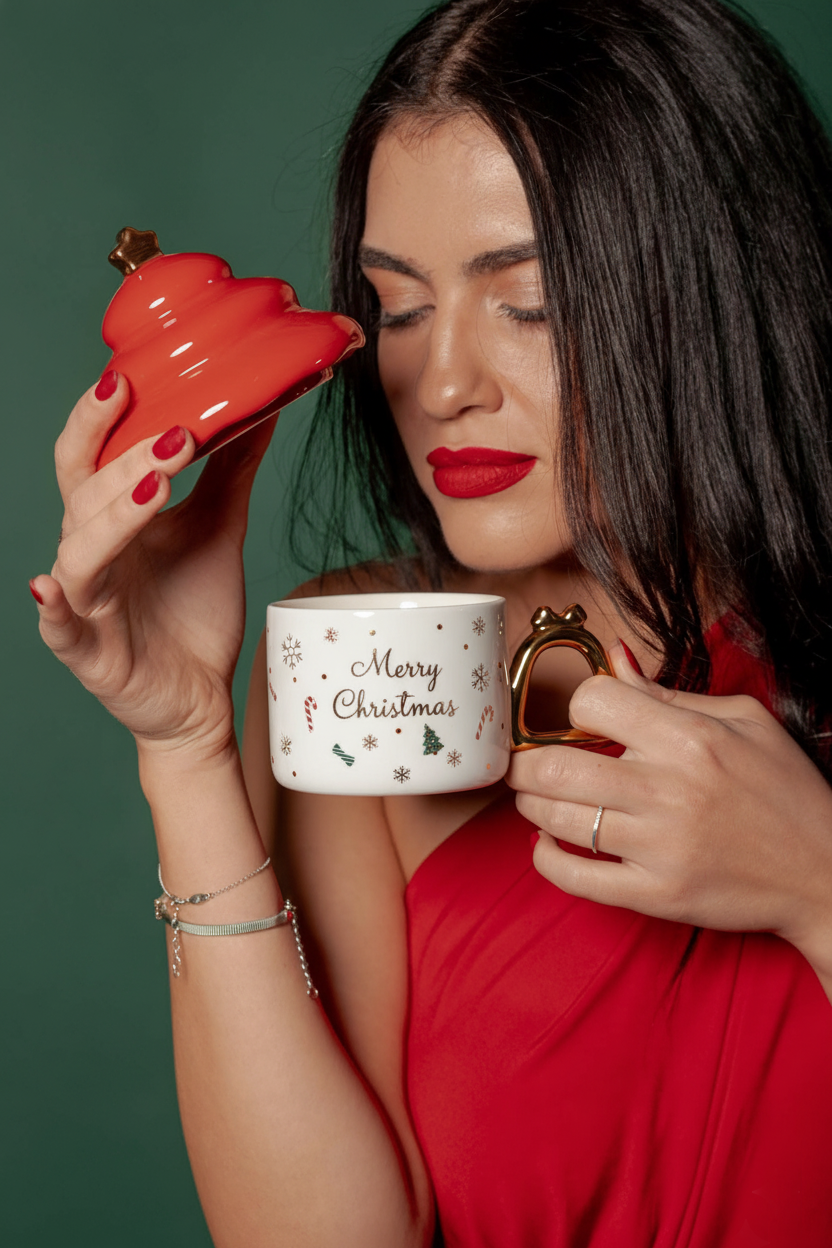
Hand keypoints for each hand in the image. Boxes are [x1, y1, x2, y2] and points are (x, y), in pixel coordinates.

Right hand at [31, 373, 277, 757]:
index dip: (99, 418)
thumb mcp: (219, 530)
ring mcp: (84, 601)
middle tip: (177, 433)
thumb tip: (260, 407)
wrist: (199, 695)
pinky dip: (52, 606)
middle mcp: (89, 552)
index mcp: (112, 518)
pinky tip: (49, 584)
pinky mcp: (88, 651)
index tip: (126, 376)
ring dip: (114, 515)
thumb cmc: (194, 610)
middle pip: (87, 493)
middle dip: (128, 459)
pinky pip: (59, 626)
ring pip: (81, 549)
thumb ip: (231, 471)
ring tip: (156, 486)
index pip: (91, 456)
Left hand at [506, 643, 831, 960]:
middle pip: (552, 767)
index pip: (592, 701)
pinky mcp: (656, 894)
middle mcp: (668, 790)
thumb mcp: (744, 721)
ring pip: (554, 819)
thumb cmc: (785, 790)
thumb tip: (613, 657)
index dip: (576, 706)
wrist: (824, 872)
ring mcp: (659, 847)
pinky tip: (546, 842)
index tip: (580, 720)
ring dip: (531, 804)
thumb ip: (667, 693)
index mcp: (688, 738)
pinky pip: (574, 877)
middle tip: (523, 761)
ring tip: (538, 796)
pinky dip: (544, 858)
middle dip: (523, 762)